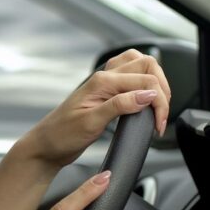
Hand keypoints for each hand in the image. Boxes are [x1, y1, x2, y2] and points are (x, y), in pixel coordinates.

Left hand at [21, 49, 170, 167]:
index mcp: (101, 82)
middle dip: (162, 88)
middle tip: (161, 115)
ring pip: (140, 65)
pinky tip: (145, 101)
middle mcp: (104, 78)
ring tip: (158, 107)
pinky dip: (144, 83)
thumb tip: (148, 94)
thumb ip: (119, 106)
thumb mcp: (91, 122)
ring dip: (155, 81)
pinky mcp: (106, 92)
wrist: (46, 145)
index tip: (159, 124)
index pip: (145, 80)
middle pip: (147, 64)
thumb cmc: (62, 135)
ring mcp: (105, 83)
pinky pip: (130, 76)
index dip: (159, 102)